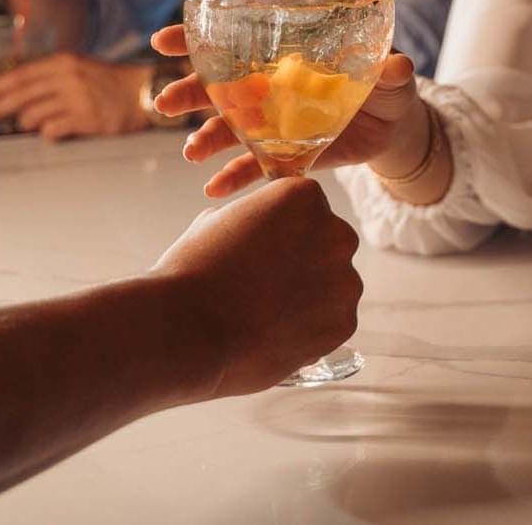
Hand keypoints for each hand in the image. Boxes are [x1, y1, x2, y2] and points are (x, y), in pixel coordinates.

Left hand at [0, 53, 149, 141]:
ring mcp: (77, 99)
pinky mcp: (86, 120)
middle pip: (21, 96)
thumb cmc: (107, 82)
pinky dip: (47, 133)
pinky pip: (52, 131)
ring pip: (33, 116)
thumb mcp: (77, 67)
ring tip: (27, 125)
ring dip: (25, 123)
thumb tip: (17, 94)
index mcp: (62, 62)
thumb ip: (49, 77)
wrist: (141, 92)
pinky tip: (51, 132)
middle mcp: (67, 78)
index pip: (20, 74)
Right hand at [148, 25, 422, 197]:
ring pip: (228, 128)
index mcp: (286, 55)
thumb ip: (390, 69)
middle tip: (164, 103)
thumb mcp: (391, 75)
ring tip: (192, 152)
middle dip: (188, 92)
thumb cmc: (388, 86)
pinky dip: (233, 178)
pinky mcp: (284, 154)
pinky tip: (214, 191)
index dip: (197, 37)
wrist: (394, 128)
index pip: (235, 40)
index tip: (164, 41)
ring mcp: (274, 121)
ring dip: (205, 138)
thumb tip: (398, 63)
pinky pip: (253, 167)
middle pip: (219, 86)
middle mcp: (271, 86)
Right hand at [151, 177, 361, 398]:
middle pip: (329, 244)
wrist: (187, 328)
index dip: (282, 232)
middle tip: (266, 285)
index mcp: (305, 197)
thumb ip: (253, 217)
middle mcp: (336, 233)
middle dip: (305, 261)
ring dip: (311, 296)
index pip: (307, 210)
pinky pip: (333, 323)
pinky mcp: (342, 324)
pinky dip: (311, 330)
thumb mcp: (219, 220)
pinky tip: (277, 334)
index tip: (258, 252)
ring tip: (267, 314)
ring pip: (335, 286)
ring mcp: (344, 281)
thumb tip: (260, 230)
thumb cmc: (194, 269)